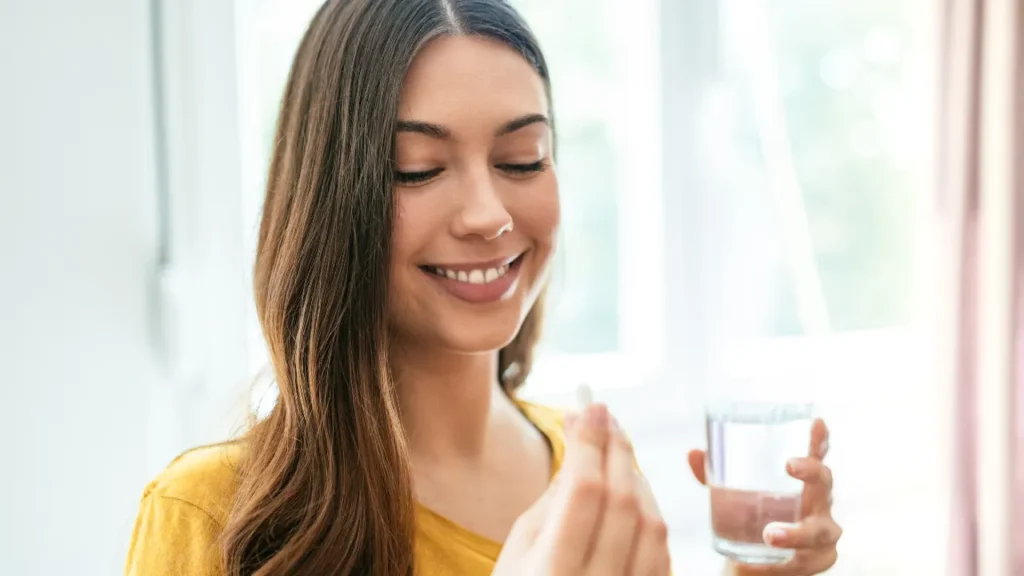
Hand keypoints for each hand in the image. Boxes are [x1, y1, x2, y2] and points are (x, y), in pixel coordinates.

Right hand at [493, 404, 671, 575]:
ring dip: (640, 479)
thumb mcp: (514, 555)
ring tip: (618, 452)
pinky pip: (663, 555)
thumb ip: (549, 504)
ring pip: (654, 526)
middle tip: (605, 416)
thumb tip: (580, 449)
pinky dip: (652, 517)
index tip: (588, 406)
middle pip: (624, 503)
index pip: (584, 492)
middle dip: (616, 450)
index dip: (589, 443)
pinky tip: (635, 495)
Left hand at [688, 419, 841, 574]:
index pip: (815, 453)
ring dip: (796, 532)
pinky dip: (795, 560)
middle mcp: (818, 500)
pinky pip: (814, 560)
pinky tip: (778, 561)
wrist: (756, 561)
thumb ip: (713, 475)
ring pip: (820, 529)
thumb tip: (694, 453)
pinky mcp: (820, 558)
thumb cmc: (751, 517)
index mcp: (801, 479)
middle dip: (811, 470)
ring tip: (769, 534)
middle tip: (789, 465)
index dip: (819, 437)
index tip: (817, 421)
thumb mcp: (731, 495)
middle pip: (824, 481)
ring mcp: (823, 530)